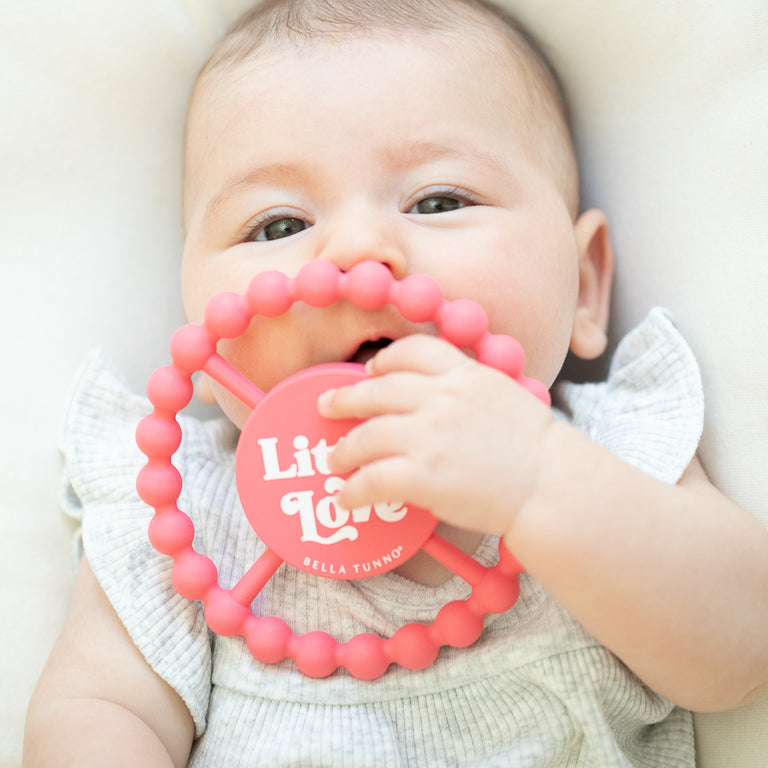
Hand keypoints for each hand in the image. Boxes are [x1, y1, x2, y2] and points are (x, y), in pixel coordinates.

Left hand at [317, 334, 554, 535]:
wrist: (550, 485)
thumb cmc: (534, 447)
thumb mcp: (502, 395)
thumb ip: (465, 388)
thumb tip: (430, 397)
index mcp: (464, 374)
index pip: (412, 351)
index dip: (384, 361)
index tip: (370, 372)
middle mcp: (442, 398)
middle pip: (377, 390)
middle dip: (345, 398)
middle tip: (326, 406)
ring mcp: (429, 436)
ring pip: (366, 436)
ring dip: (343, 450)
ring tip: (335, 460)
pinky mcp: (424, 476)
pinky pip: (371, 480)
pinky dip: (352, 490)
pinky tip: (346, 498)